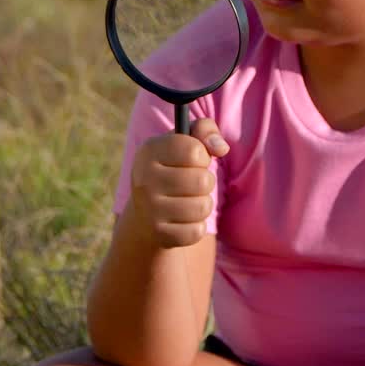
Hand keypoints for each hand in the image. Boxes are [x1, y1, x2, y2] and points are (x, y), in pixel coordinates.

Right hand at [129, 118, 229, 248]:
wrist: (144, 214)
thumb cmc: (172, 169)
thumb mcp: (184, 142)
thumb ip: (205, 130)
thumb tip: (220, 148)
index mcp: (149, 151)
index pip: (194, 150)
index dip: (201, 155)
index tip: (193, 159)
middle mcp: (144, 180)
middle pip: (203, 180)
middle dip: (206, 181)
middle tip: (192, 183)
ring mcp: (149, 210)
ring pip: (203, 207)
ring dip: (203, 203)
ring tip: (188, 200)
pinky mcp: (158, 235)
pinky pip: (197, 230)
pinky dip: (196, 225)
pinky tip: (182, 219)